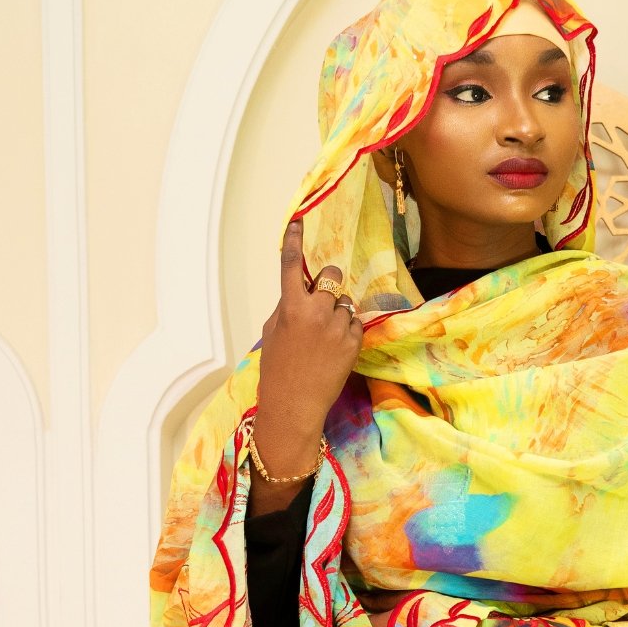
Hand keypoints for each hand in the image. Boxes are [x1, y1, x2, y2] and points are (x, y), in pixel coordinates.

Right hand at [250, 215, 363, 513]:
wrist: (295, 404)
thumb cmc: (278, 369)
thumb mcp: (272, 334)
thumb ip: (286, 308)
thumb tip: (300, 293)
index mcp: (290, 307)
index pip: (292, 265)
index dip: (294, 242)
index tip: (298, 223)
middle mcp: (316, 311)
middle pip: (331, 278)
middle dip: (329, 284)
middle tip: (323, 301)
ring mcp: (337, 326)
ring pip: (345, 302)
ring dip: (338, 312)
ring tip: (325, 337)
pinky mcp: (353, 342)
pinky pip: (355, 323)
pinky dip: (348, 330)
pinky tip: (335, 348)